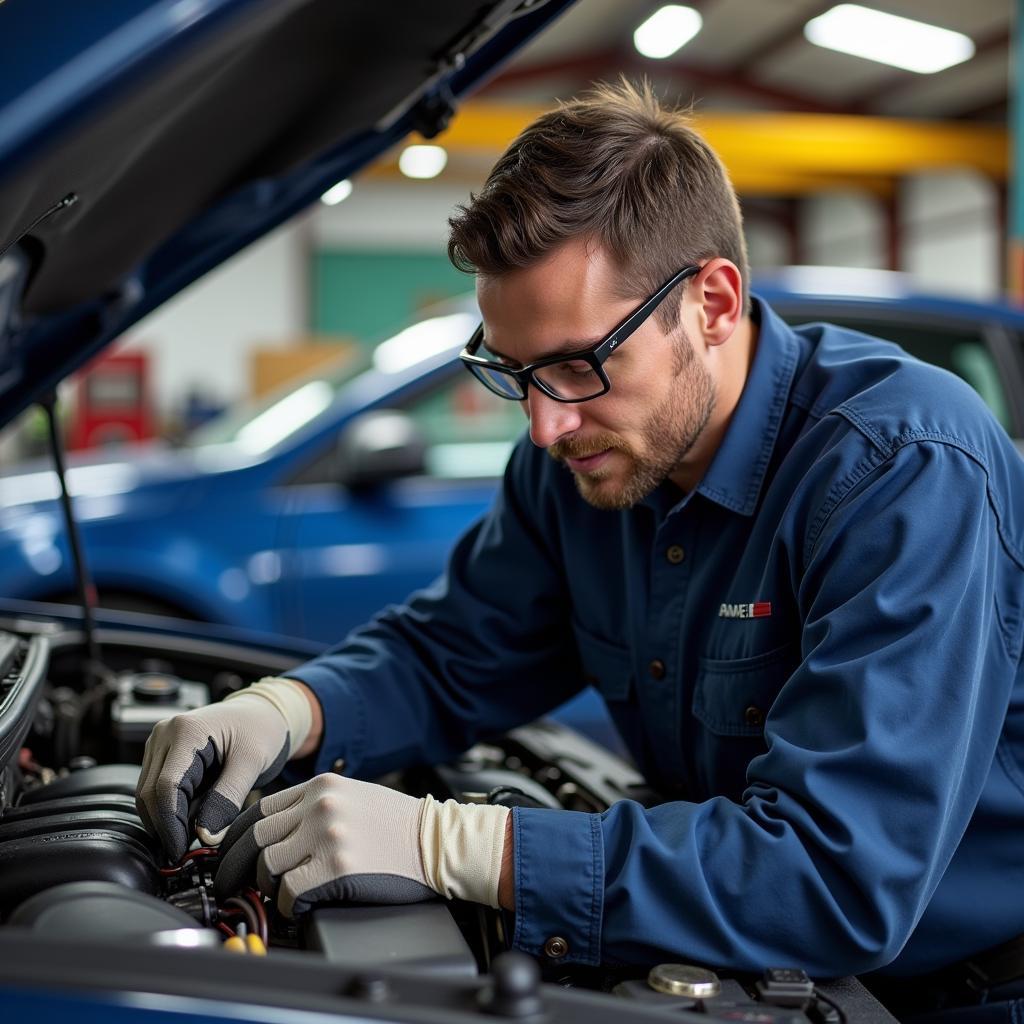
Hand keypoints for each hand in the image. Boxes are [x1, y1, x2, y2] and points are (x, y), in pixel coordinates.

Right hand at [136, 678, 311, 861]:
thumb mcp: (252, 763)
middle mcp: (165, 733)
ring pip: (149, 794)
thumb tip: (204, 837)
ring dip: (167, 818)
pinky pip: (157, 788)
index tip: (181, 851)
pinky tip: (193, 816)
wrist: (262, 713)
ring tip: (196, 831)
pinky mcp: (162, 753)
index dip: (170, 825)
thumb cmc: (261, 730)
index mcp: (187, 730)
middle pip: (150, 793)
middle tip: (187, 851)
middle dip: (166, 826)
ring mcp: (160, 742)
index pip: (165, 788)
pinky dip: (171, 807)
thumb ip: (228, 799)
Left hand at [213, 773, 509, 917]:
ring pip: (266, 867)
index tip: (229, 857)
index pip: (258, 810)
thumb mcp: (352, 796)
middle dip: (237, 867)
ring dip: (269, 887)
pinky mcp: (338, 867)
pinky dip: (289, 904)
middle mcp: (321, 804)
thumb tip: (268, 834)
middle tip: (233, 885)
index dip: (236, 839)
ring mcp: (329, 835)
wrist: (437, 841)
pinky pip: (289, 892)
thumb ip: (312, 806)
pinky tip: (303, 904)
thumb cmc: (398, 824)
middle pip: (254, 839)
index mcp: (321, 785)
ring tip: (284, 892)